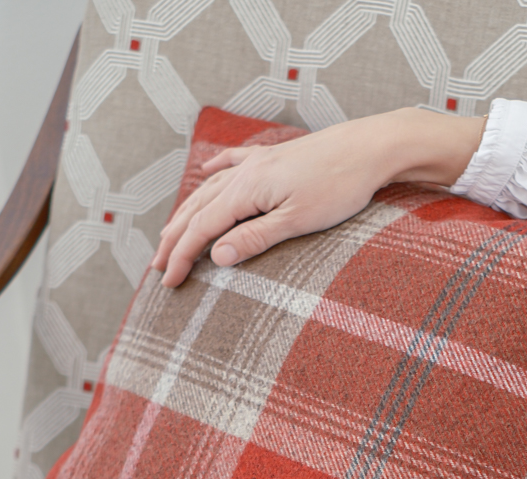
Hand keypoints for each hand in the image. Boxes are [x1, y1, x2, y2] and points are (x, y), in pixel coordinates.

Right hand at [152, 108, 483, 286]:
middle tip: (157, 267)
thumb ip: (255, 239)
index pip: (201, 230)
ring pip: (209, 189)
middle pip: (196, 210)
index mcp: (246, 190)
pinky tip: (205, 173)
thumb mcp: (297, 221)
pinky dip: (214, 172)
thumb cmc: (339, 187)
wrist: (369, 148)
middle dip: (174, 240)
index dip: (181, 258)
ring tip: (170, 233)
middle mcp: (244, 173)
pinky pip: (232, 164)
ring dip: (186, 212)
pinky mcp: (274, 158)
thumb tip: (216, 256)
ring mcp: (258, 162)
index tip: (167, 283)